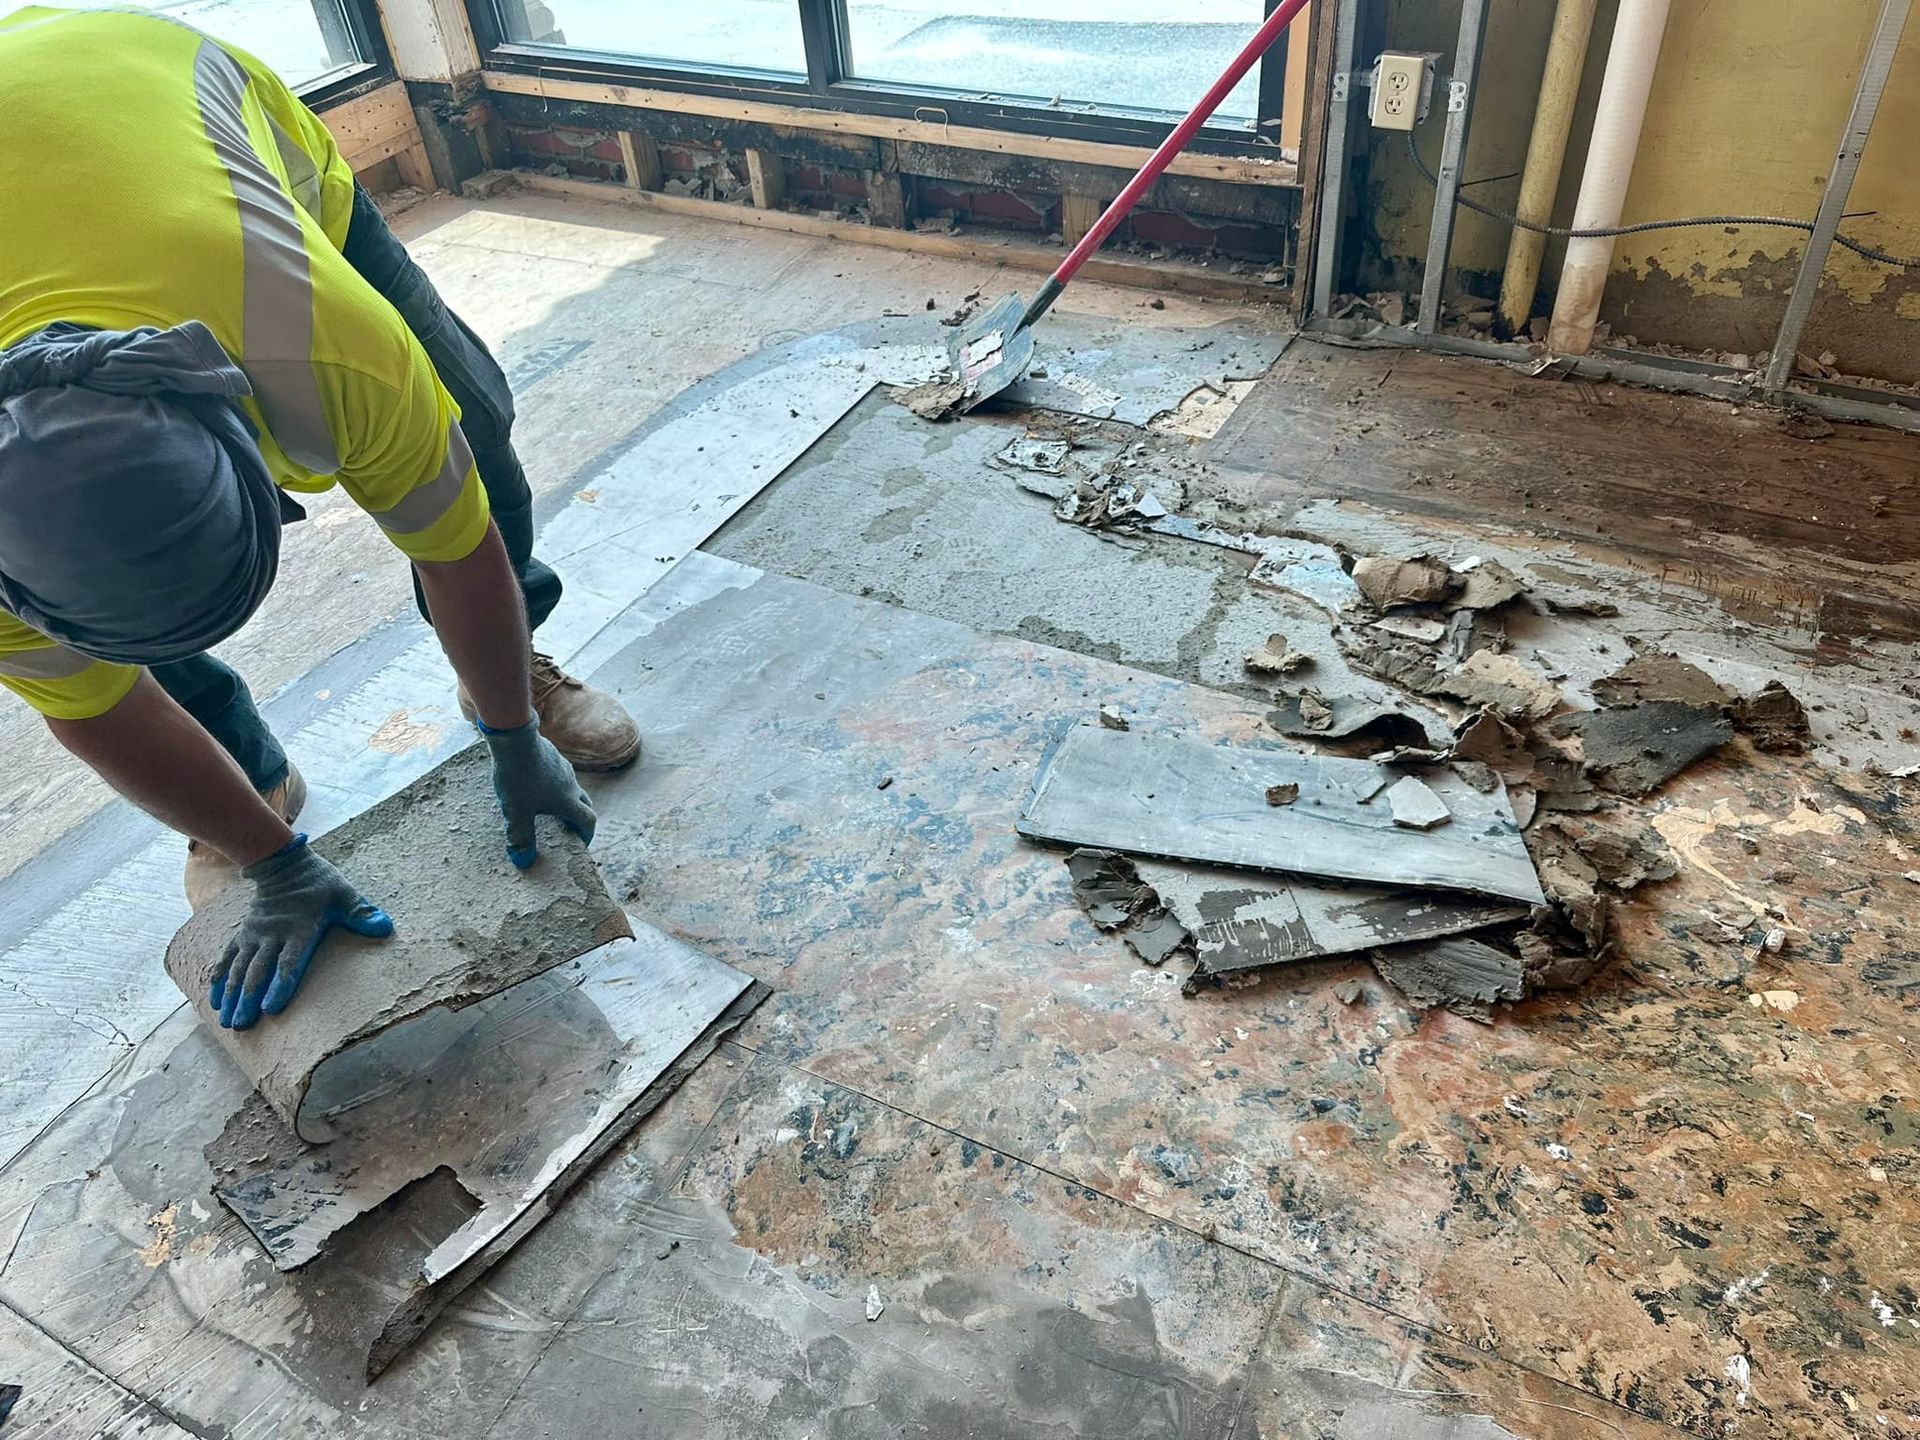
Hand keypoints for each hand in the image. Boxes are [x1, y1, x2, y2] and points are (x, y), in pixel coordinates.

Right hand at [211, 835, 393, 1029]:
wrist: (283, 864)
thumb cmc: (320, 884)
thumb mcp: (344, 895)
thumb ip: (361, 914)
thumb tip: (385, 928)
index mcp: (299, 929)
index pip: (288, 962)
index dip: (281, 986)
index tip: (271, 1009)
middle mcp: (272, 935)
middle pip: (258, 972)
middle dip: (249, 1000)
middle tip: (242, 1026)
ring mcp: (254, 935)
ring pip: (240, 969)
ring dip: (232, 997)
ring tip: (228, 1022)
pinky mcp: (242, 934)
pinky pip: (227, 959)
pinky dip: (220, 980)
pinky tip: (214, 1002)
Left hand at [480, 717, 595, 867]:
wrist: (515, 739)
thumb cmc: (518, 778)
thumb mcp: (516, 812)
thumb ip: (521, 837)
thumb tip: (524, 861)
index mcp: (568, 801)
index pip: (588, 821)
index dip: (587, 835)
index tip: (580, 844)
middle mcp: (571, 784)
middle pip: (585, 804)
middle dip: (580, 818)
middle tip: (568, 828)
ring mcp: (563, 768)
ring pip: (572, 788)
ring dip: (567, 800)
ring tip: (548, 808)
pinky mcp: (552, 755)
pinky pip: (559, 774)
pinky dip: (554, 785)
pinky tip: (535, 785)